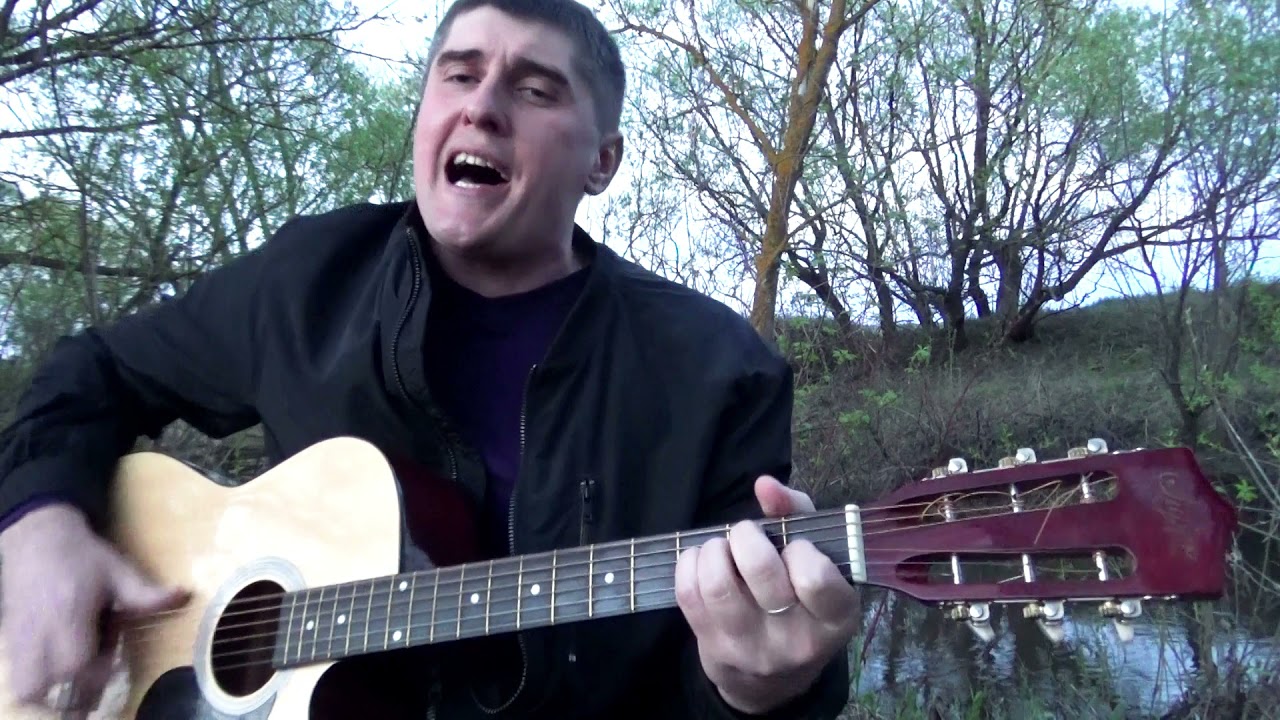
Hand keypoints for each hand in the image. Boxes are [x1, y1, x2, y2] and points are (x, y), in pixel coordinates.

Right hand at [0, 504, 186, 712]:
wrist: (38, 539)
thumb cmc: (82, 556)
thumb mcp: (118, 571)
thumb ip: (146, 594)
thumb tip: (184, 596)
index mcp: (68, 614)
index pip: (74, 662)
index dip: (95, 673)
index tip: (113, 664)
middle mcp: (38, 631)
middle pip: (43, 684)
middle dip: (72, 691)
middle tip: (96, 678)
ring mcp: (19, 637)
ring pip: (25, 686)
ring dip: (50, 693)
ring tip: (76, 682)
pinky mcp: (9, 639)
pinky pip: (17, 675)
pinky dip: (36, 683)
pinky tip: (59, 669)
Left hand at [675, 477, 857, 714]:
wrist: (772, 678)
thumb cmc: (800, 600)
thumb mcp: (818, 559)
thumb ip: (797, 513)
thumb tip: (765, 484)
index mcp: (835, 617)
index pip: (815, 578)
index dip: (799, 549)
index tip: (793, 546)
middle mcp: (796, 640)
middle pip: (761, 572)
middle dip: (746, 536)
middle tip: (745, 533)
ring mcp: (751, 649)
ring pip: (718, 585)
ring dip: (713, 550)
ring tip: (721, 547)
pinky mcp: (714, 649)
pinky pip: (689, 596)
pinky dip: (689, 564)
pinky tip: (702, 560)